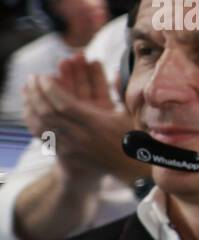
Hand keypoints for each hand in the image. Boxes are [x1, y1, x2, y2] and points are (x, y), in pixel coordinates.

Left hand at [22, 55, 137, 181]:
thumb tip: (117, 72)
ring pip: (41, 123)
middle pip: (48, 112)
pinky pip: (41, 134)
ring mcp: (70, 146)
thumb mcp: (129, 115)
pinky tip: (28, 108)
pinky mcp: (64, 152)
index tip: (44, 75)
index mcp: (96, 124)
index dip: (50, 88)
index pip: (64, 104)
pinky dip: (31, 119)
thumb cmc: (130, 138)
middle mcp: (80, 136)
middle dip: (37, 92)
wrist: (127, 168)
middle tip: (32, 77)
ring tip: (27, 89)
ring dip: (30, 104)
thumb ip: (120, 93)